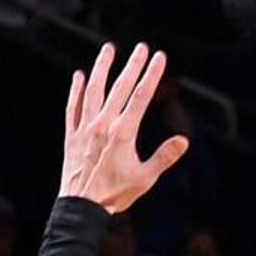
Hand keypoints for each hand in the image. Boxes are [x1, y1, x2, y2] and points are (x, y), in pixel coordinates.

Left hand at [55, 42, 191, 212]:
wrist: (81, 208)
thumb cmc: (115, 195)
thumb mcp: (145, 178)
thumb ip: (164, 157)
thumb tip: (184, 141)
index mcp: (122, 133)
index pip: (140, 97)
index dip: (151, 75)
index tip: (159, 58)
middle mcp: (102, 125)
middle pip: (120, 88)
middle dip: (132, 66)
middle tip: (142, 47)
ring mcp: (85, 128)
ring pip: (93, 91)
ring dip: (102, 68)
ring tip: (109, 49)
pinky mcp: (71, 136)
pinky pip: (73, 107)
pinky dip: (76, 91)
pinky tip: (80, 76)